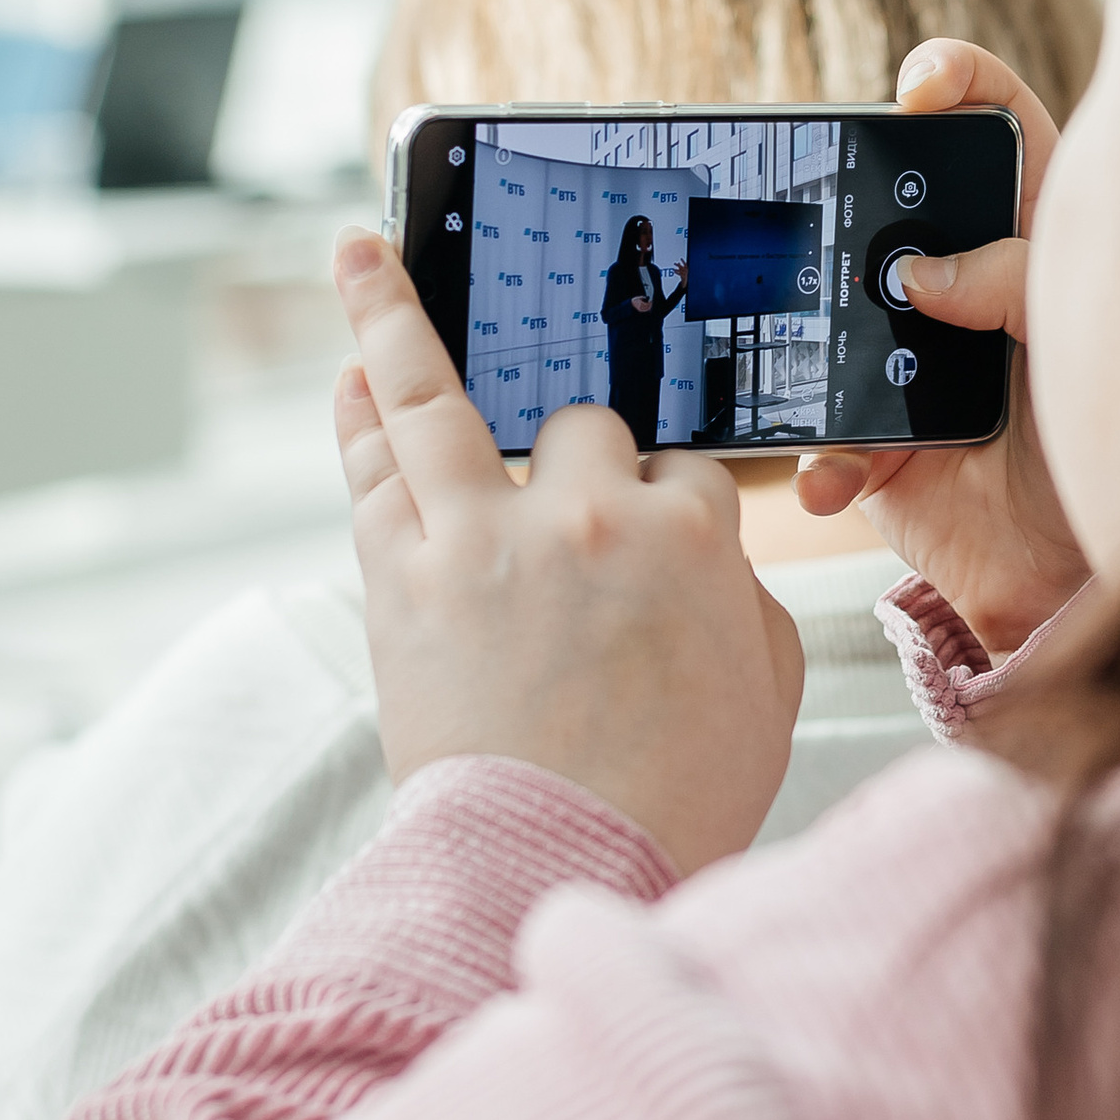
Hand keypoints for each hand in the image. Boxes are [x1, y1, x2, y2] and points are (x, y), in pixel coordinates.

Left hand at [333, 234, 802, 874]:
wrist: (558, 868)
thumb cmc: (670, 801)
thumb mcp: (768, 692)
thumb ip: (743, 600)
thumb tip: (711, 562)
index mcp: (692, 536)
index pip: (679, 469)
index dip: (663, 497)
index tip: (646, 521)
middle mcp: (587, 511)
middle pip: (581, 427)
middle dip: (575, 453)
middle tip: (557, 506)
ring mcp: (484, 533)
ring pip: (435, 393)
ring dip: (393, 313)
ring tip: (361, 252)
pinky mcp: (402, 573)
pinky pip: (376, 462)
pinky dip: (360, 410)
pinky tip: (351, 370)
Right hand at [794, 41, 1091, 662]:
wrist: (1094, 576)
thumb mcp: (1089, 335)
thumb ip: (1017, 283)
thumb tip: (917, 276)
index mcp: (1031, 233)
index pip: (997, 125)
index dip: (959, 83)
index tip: (924, 86)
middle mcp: (963, 285)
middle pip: (889, 209)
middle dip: (848, 198)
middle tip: (830, 195)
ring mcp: (908, 364)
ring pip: (832, 320)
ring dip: (813, 337)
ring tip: (827, 359)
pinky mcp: (876, 449)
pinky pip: (823, 443)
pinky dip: (823, 461)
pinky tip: (836, 475)